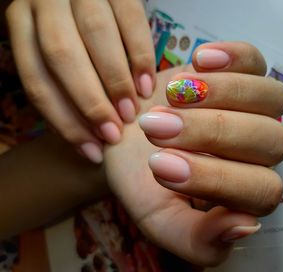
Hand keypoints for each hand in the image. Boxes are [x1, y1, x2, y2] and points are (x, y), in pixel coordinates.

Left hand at [6, 0, 154, 162]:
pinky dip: (141, 56)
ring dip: (116, 81)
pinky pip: (130, 18)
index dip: (65, 123)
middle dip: (90, 102)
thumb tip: (90, 142)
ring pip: (96, 35)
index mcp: (22, 24)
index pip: (37, 80)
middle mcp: (43, 1)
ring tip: (132, 113)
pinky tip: (147, 86)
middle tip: (115, 133)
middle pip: (62, 57)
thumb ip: (66, 90)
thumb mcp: (56, 57)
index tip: (93, 151)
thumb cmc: (72, 36)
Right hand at [104, 42, 282, 266]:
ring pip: (269, 98)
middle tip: (154, 128)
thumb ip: (196, 240)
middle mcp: (258, 152)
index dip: (213, 179)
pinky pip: (254, 61)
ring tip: (170, 94)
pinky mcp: (240, 74)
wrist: (124, 140)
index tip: (159, 167)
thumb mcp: (158, 218)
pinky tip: (198, 61)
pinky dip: (231, 57)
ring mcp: (254, 109)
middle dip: (207, 133)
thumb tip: (242, 227)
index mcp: (244, 192)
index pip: (258, 190)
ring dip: (218, 94)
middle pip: (266, 140)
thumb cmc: (140, 178)